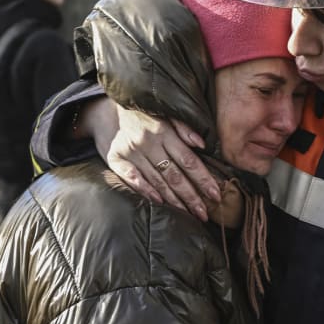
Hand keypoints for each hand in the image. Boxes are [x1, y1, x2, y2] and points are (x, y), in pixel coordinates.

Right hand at [81, 98, 220, 219]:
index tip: (216, 195)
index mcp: (164, 132)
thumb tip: (202, 145)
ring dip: (174, 199)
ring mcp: (131, 152)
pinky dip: (145, 190)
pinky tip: (159, 202)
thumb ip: (185, 128)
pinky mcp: (115, 158)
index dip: (204, 179)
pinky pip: (132, 177)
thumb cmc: (145, 115)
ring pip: (157, 180)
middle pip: (175, 175)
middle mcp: (148, 143)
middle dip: (192, 196)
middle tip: (204, 214)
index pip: (189, 161)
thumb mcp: (166, 115)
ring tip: (188, 213)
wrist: (107, 109)